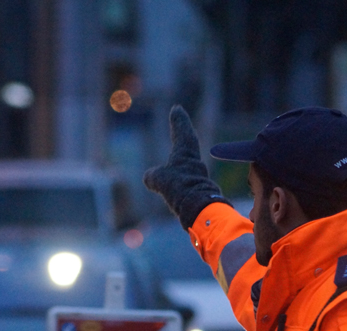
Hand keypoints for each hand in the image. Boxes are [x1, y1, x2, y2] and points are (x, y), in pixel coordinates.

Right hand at [143, 105, 228, 229]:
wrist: (198, 207)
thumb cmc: (179, 188)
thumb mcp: (160, 179)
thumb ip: (152, 176)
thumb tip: (148, 177)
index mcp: (185, 154)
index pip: (182, 132)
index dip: (179, 121)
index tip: (177, 108)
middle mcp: (193, 162)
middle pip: (188, 142)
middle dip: (183, 131)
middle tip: (179, 118)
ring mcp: (195, 175)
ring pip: (188, 160)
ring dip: (184, 153)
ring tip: (180, 148)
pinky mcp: (196, 189)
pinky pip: (186, 178)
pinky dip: (181, 175)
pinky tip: (178, 180)